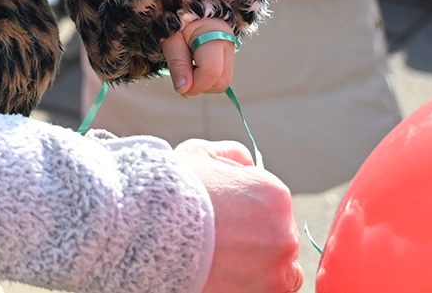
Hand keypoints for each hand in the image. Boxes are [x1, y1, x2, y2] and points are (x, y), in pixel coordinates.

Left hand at [161, 14, 236, 96]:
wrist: (185, 7)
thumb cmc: (176, 21)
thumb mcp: (170, 40)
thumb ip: (177, 65)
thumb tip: (183, 90)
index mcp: (214, 32)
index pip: (212, 71)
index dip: (196, 85)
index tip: (181, 88)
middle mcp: (228, 41)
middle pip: (222, 80)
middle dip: (201, 86)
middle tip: (183, 79)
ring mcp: (231, 49)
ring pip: (224, 82)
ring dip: (204, 85)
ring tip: (188, 70)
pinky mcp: (229, 57)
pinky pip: (222, 78)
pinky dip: (208, 80)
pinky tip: (195, 69)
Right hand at [176, 140, 302, 292]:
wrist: (147, 229)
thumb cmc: (173, 189)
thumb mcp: (202, 152)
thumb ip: (234, 154)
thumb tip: (248, 165)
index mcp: (275, 196)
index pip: (273, 205)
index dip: (247, 208)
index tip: (224, 214)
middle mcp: (284, 234)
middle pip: (278, 237)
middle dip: (256, 237)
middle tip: (222, 238)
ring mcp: (275, 270)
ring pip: (280, 269)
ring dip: (260, 264)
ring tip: (225, 260)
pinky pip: (271, 291)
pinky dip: (253, 284)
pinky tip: (228, 274)